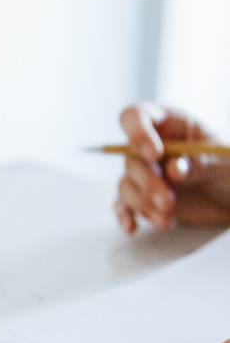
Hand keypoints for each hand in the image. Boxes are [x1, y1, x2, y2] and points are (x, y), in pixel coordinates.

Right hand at [114, 102, 229, 233]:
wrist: (229, 196)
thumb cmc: (229, 169)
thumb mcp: (224, 160)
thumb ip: (200, 162)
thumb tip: (173, 169)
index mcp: (169, 123)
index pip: (137, 116)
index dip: (138, 133)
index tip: (155, 155)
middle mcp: (149, 145)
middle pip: (130, 158)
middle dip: (148, 183)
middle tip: (168, 202)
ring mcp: (144, 171)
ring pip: (126, 184)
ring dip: (143, 204)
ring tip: (167, 219)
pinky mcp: (141, 195)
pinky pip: (123, 203)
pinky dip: (125, 214)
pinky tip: (133, 226)